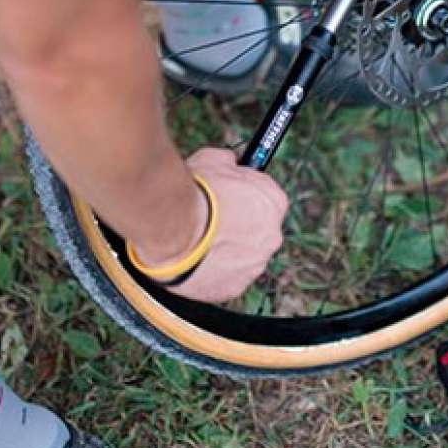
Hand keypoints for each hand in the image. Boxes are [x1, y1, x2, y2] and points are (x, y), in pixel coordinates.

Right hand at [165, 148, 287, 303]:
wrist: (174, 228)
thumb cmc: (194, 192)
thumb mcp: (213, 160)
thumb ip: (229, 162)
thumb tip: (230, 161)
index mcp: (273, 202)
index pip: (268, 198)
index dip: (247, 197)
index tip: (231, 197)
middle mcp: (272, 236)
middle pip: (258, 230)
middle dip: (238, 226)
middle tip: (210, 221)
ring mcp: (254, 265)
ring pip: (242, 257)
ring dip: (225, 250)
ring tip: (196, 243)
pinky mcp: (234, 288)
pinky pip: (226, 278)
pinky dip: (213, 272)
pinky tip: (194, 261)